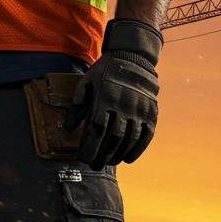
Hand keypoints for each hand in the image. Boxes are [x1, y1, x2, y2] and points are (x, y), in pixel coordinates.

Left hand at [65, 18, 161, 169]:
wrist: (134, 56)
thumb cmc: (106, 70)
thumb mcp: (87, 82)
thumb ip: (78, 105)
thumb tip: (69, 128)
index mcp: (105, 98)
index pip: (96, 129)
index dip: (89, 147)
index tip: (83, 158)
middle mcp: (123, 105)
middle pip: (112, 138)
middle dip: (102, 155)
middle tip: (95, 165)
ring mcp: (139, 109)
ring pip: (129, 139)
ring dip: (118, 155)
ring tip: (108, 162)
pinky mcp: (151, 112)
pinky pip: (146, 135)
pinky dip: (138, 149)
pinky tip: (128, 158)